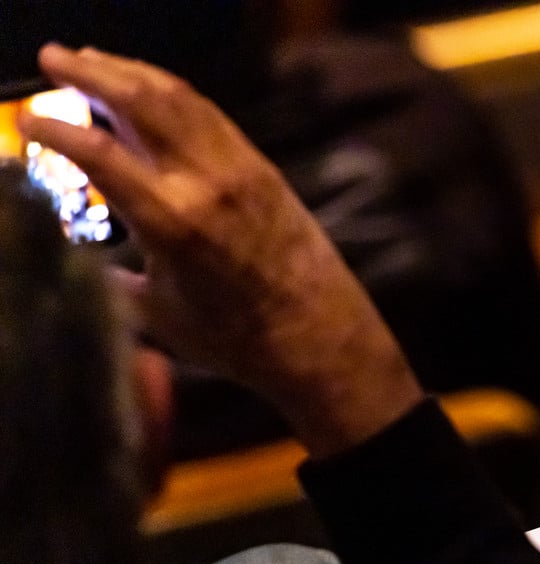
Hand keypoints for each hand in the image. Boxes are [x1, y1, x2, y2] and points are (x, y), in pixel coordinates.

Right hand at [20, 45, 423, 456]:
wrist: (322, 337)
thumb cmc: (237, 340)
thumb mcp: (158, 313)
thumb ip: (111, 277)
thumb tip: (77, 258)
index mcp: (173, 222)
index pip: (99, 153)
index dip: (54, 129)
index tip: (28, 121)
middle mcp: (207, 183)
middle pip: (141, 101)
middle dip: (91, 72)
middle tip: (55, 58)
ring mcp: (240, 170)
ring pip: (179, 98)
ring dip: (130, 72)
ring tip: (92, 61)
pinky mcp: (263, 169)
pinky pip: (209, 114)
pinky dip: (172, 92)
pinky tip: (150, 90)